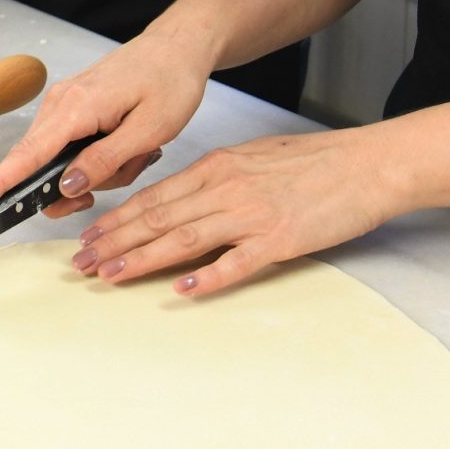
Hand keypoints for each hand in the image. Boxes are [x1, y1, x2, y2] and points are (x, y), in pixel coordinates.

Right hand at [0, 29, 214, 222]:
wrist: (178, 46)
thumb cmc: (170, 81)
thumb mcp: (150, 129)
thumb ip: (106, 160)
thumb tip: (66, 186)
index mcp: (77, 107)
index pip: (29, 154)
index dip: (0, 183)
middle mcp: (61, 103)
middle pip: (44, 164)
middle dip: (78, 183)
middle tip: (121, 175)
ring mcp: (66, 104)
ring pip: (63, 160)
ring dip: (100, 168)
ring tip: (139, 151)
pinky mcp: (75, 107)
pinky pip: (74, 146)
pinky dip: (101, 156)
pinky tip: (130, 146)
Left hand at [71, 127, 403, 297]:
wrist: (367, 164)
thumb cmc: (316, 162)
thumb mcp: (256, 158)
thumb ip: (219, 178)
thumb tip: (185, 199)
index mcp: (220, 167)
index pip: (156, 196)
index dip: (118, 220)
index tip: (90, 238)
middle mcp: (228, 188)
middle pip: (159, 218)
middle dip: (116, 242)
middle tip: (82, 264)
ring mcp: (253, 214)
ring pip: (185, 238)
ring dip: (143, 259)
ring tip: (112, 277)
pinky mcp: (280, 239)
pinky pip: (236, 262)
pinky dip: (207, 277)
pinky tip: (182, 291)